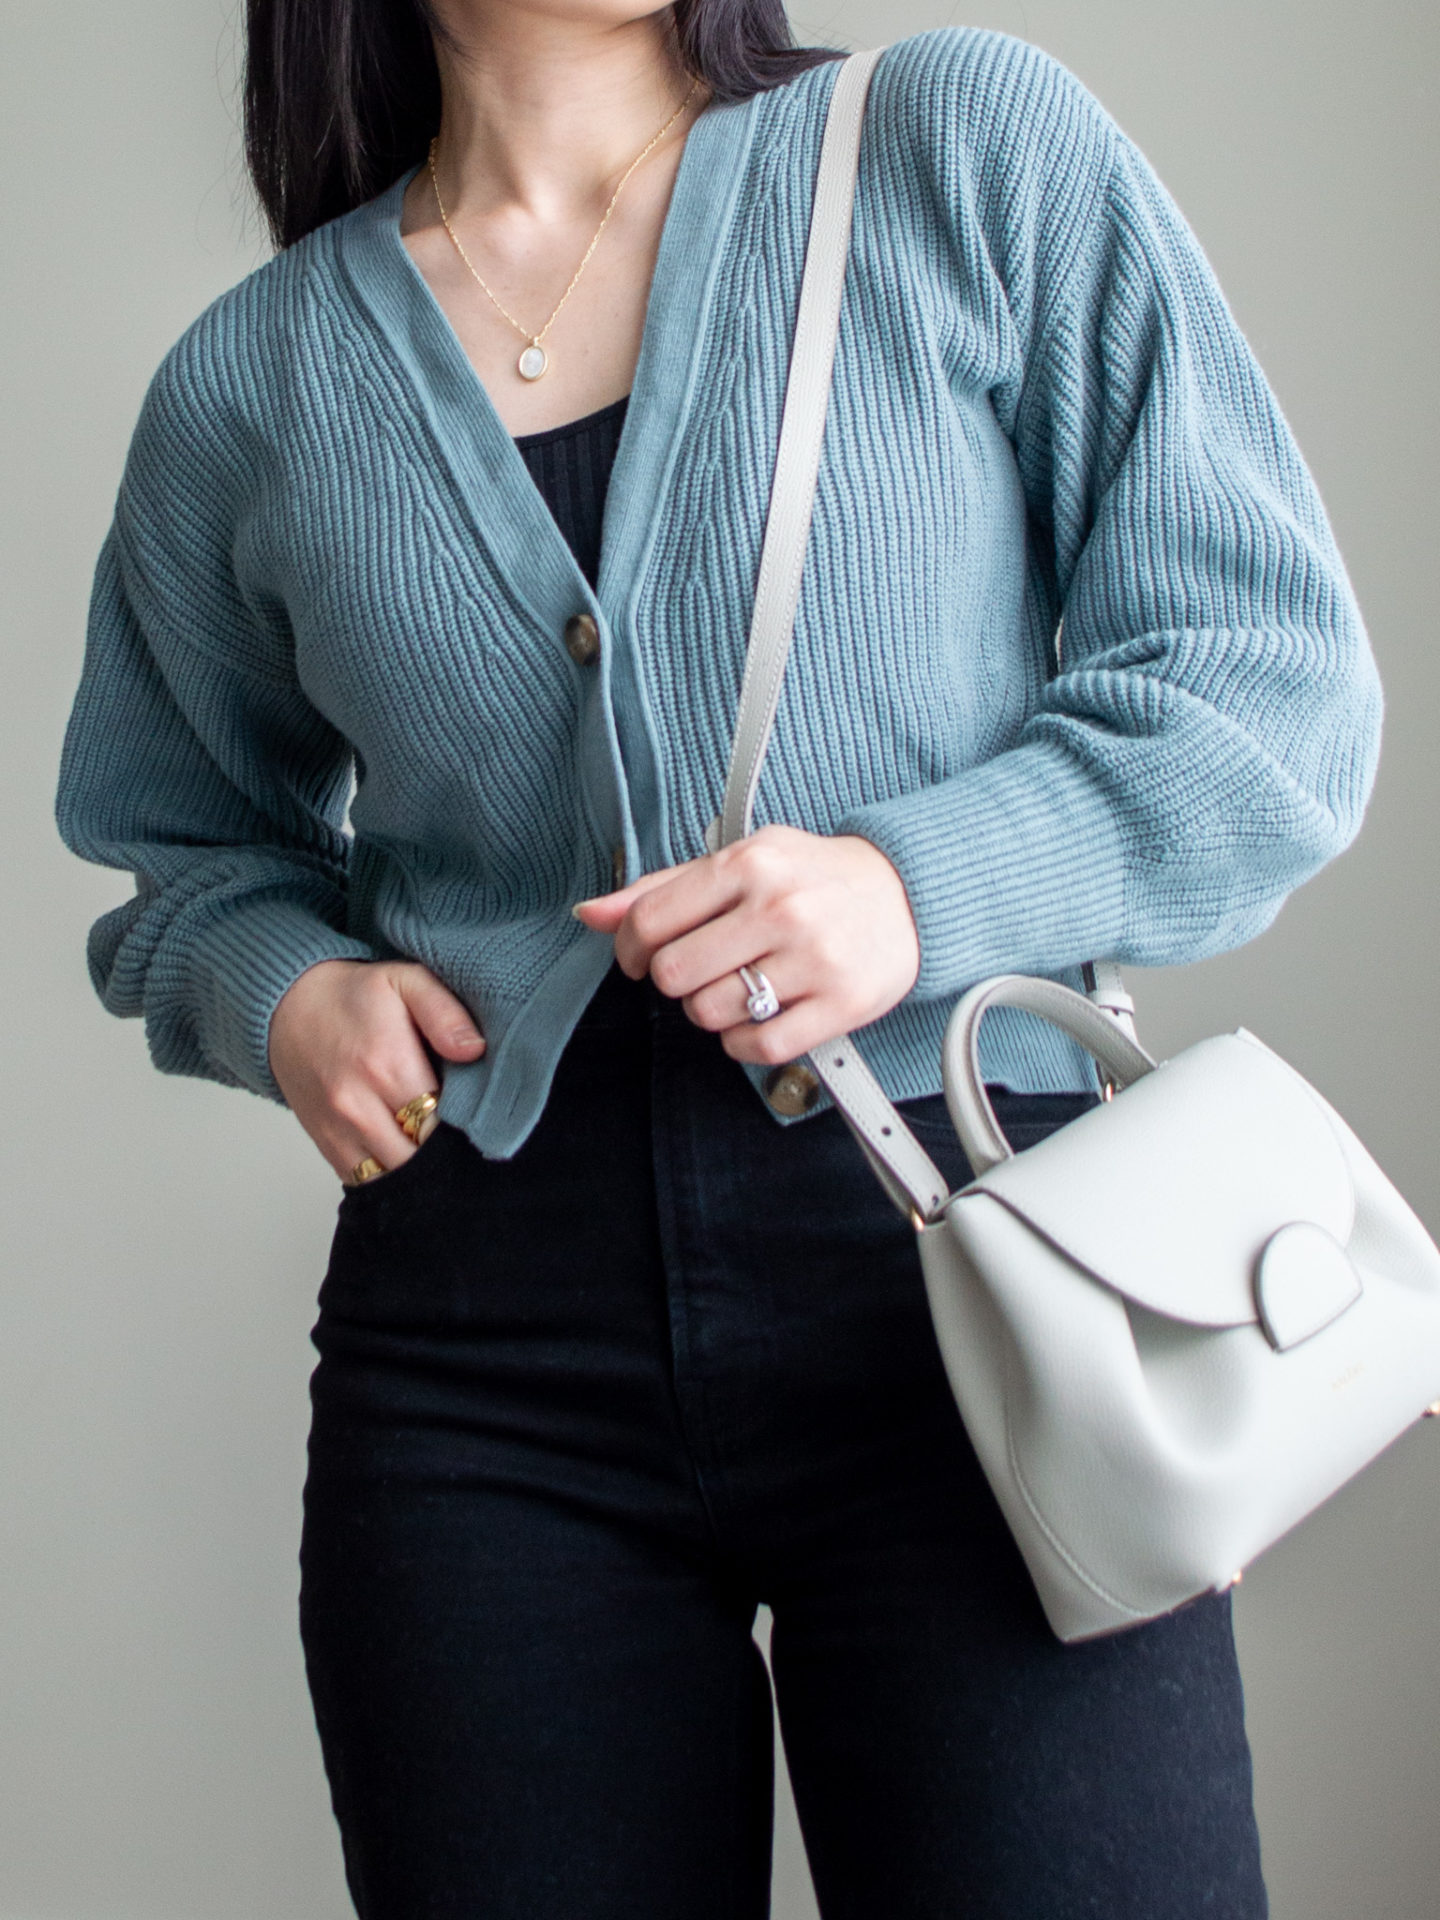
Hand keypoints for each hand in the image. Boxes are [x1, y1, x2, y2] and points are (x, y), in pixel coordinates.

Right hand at [268, 959, 484, 1181]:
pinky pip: (366, 1181)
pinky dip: (392, 1177)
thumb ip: (445, 1013)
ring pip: (394, 1177)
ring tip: (440, 1153)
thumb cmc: (354, 996)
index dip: (468, 1127)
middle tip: (465, 1138)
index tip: (480, 1118)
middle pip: (420, 1157)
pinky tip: (410, 1160)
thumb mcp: (405, 981)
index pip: (442, 1121)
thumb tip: (474, 1050)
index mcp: (387, 1065)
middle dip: (448, 1154)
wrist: (286, 1008)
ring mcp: (339, 1131)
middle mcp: (358, 1106)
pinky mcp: (326, 1145)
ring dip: (421, 1172)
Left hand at [572, 825, 920, 1064]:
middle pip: (675, 975)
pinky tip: (758, 1017)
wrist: (908, 893)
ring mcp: (813, 958)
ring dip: (712, 1011)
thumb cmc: (813, 877)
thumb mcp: (743, 860)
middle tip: (699, 971)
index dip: (631, 948)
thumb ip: (665, 887)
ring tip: (739, 988)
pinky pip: (757, 1046)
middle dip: (675, 981)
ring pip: (710, 1014)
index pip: (651, 920)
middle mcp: (779, 908)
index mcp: (749, 863)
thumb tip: (591, 914)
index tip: (642, 957)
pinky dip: (742, 1042)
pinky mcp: (840, 1004)